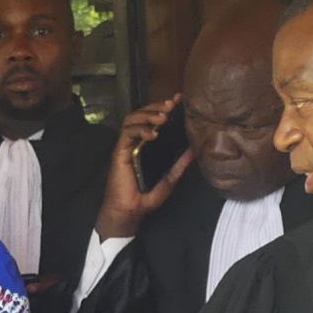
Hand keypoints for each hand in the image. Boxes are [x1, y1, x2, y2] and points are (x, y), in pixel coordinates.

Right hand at [96, 95, 193, 239]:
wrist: (129, 212)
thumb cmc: (145, 198)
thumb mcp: (168, 180)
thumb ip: (179, 165)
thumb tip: (194, 151)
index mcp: (146, 145)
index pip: (154, 120)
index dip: (163, 107)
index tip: (178, 100)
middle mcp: (135, 142)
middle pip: (142, 115)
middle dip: (156, 107)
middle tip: (171, 105)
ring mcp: (126, 146)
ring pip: (132, 119)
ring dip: (148, 115)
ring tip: (162, 117)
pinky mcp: (119, 152)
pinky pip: (127, 134)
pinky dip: (139, 130)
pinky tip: (152, 134)